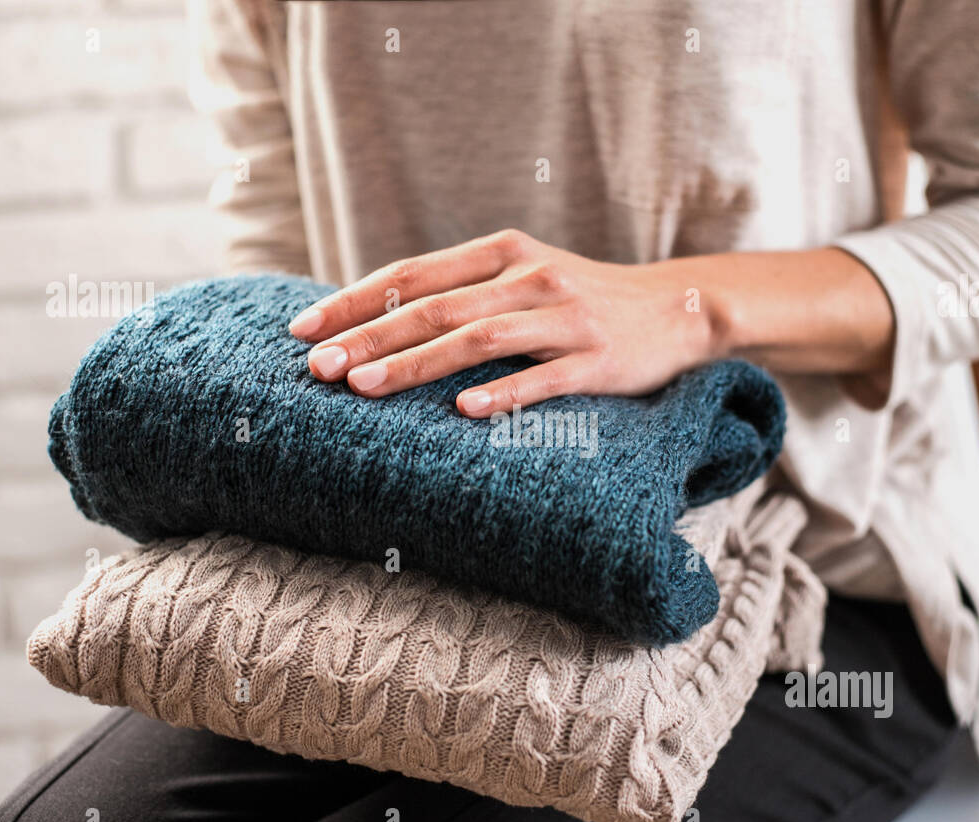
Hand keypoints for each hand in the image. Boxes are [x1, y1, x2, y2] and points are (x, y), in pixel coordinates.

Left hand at [288, 229, 725, 417]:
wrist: (676, 308)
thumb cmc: (582, 298)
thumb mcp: (523, 275)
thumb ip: (463, 289)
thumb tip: (378, 316)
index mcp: (503, 252)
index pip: (412, 275)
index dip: (354, 301)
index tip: (302, 328)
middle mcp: (529, 277)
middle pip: (434, 307)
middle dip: (368, 337)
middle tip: (317, 367)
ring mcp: (564, 318)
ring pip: (477, 340)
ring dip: (415, 364)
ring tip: (364, 388)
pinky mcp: (596, 359)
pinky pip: (543, 378)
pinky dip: (502, 394)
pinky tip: (463, 412)